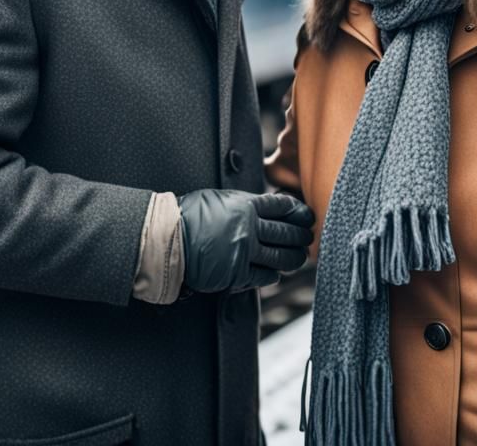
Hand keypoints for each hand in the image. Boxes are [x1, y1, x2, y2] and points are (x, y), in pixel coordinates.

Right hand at [178, 190, 314, 292]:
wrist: (168, 239)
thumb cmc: (189, 216)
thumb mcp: (219, 199)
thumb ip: (244, 204)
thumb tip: (264, 207)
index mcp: (245, 205)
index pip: (282, 207)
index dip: (298, 212)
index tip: (305, 216)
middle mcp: (249, 228)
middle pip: (286, 233)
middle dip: (301, 236)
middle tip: (308, 237)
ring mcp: (244, 252)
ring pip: (280, 256)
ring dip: (294, 258)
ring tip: (299, 257)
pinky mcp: (236, 274)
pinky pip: (264, 276)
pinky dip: (273, 275)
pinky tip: (276, 273)